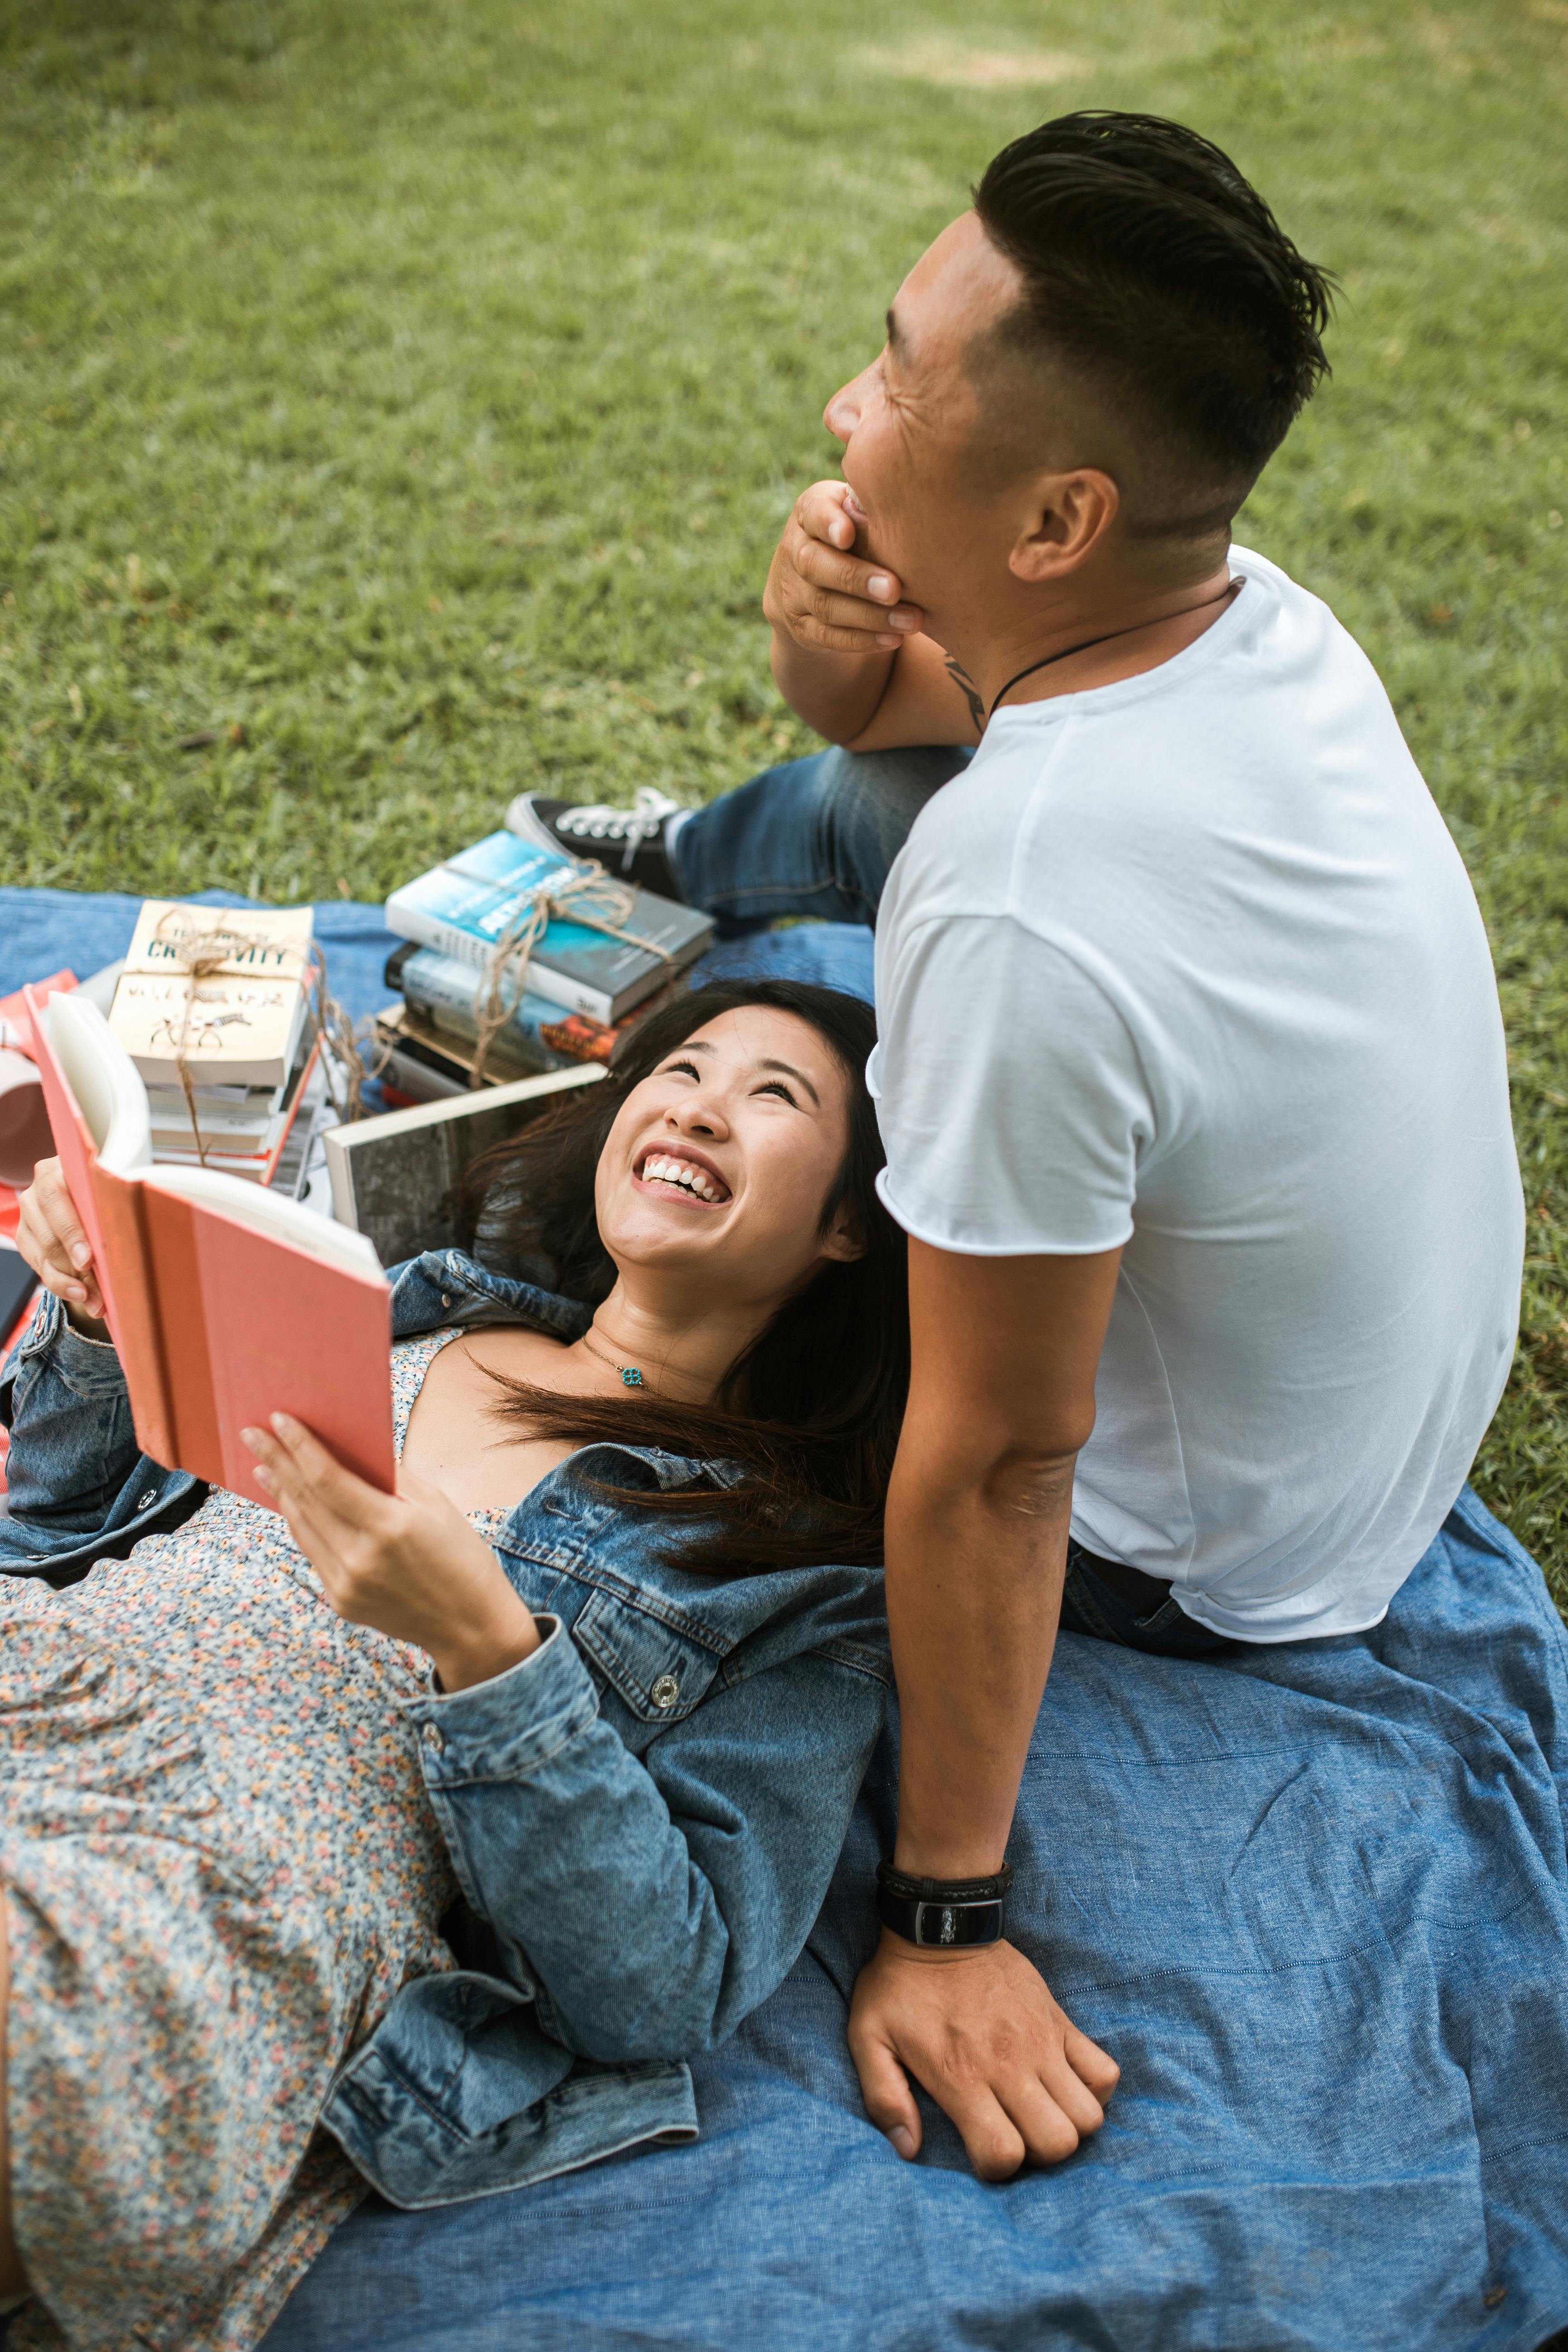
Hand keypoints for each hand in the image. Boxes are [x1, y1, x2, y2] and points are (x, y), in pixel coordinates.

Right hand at [16, 1155, 107, 1334]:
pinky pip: (39, 1265)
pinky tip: (81, 1296)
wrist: (93, 1190)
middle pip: (50, 1234)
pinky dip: (61, 1284)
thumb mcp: (115, 1189)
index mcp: (59, 1168)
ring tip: (95, 1303)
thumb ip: (117, 1204)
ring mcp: (29, 1213)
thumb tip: (130, 1238)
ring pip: (43, 1254)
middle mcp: (38, 1189)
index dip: (72, 1233)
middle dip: (74, 1268)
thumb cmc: (111, 1189)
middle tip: (96, 1291)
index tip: (87, 1260)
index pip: (57, 1200)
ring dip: (70, 1283)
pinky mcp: (26, 1236)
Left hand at [243, 1411, 539, 1691]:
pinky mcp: (340, 1602)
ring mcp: (346, 1584)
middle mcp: (360, 1558)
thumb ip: (392, 1476)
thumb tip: (352, 1447)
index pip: (328, 1479)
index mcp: (389, 1527)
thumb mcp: (436, 1505)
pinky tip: (291, 1504)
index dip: (299, 1447)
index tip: (278, 1419)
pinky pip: (313, 1552)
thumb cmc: (461, 1556)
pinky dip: (300, 1523)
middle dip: (276, 1462)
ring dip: (280, 1492)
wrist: (470, 1627)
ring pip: (301, 1527)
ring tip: (263, 1466)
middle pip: (305, 1500)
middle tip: (252, 1434)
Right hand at [763, 479, 924, 655]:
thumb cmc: (857, 532)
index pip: (812, 513)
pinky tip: (895, 638)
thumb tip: (907, 503)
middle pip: (814, 565)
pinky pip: (828, 637)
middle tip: (895, 588)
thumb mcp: (858, 509)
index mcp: (809, 512)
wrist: (814, 581)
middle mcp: (794, 550)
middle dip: (855, 578)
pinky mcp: (801, 627)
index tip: (848, 534)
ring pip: (825, 605)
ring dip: (870, 616)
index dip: (828, 523)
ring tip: (912, 620)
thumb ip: (872, 506)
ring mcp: (793, 592)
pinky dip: (863, 639)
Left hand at [848, 1931, 1119, 2179]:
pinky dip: (1093, 2089)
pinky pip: (1104, 2071)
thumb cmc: (900, 1985)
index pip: (1004, 2154)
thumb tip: (906, 2149)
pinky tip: (1064, 2085)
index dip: (995, 2168)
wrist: (941, 1925)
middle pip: (1057, 2142)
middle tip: (1017, 2134)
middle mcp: (1010, 2064)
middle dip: (1040, 2154)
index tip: (983, 2151)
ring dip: (1069, 2125)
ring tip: (1042, 2113)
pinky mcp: (1060, 2021)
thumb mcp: (868, 2037)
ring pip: (1087, 2115)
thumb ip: (884, 2097)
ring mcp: (1042, 2042)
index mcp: (963, 2076)